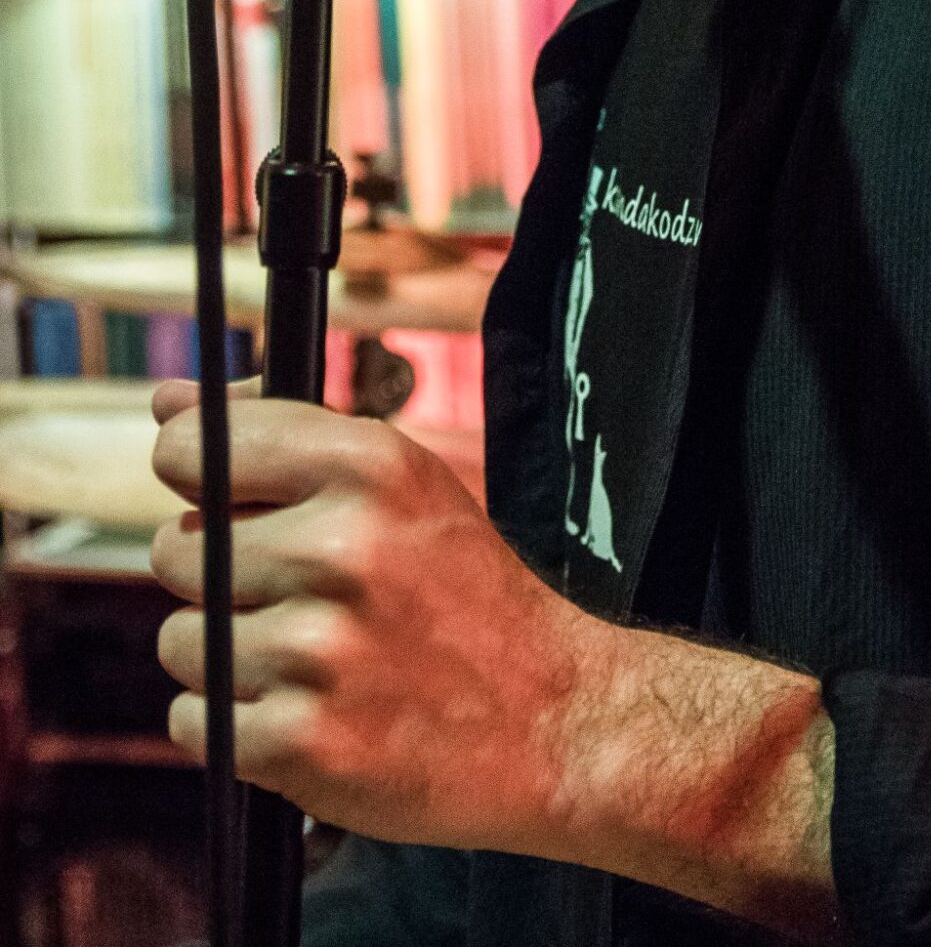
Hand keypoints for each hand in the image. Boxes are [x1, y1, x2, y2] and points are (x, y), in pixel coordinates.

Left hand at [149, 380, 606, 851]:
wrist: (550, 717)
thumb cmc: (463, 590)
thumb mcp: (400, 483)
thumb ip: (278, 434)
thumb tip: (166, 402)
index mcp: (370, 466)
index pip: (196, 449)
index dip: (192, 475)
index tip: (217, 497)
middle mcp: (342, 548)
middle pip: (177, 551)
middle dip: (220, 575)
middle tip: (299, 594)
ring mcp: (319, 649)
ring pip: (180, 640)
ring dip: (225, 655)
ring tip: (311, 658)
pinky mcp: (301, 741)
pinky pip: (192, 719)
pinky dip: (231, 725)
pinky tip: (303, 711)